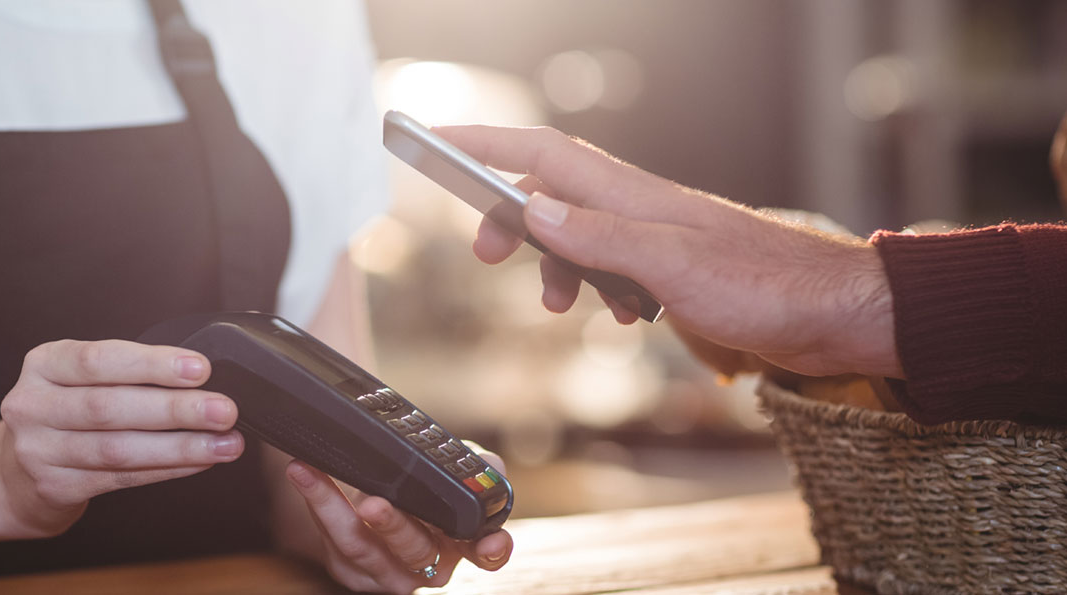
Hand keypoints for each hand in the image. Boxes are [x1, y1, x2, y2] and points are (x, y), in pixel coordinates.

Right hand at [0, 340, 242, 535]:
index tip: (200, 368)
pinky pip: (120, 478)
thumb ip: (127, 373)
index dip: (152, 364)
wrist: (14, 473)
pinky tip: (199, 461)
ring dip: (181, 446)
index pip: (99, 360)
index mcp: (44, 364)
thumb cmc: (66, 413)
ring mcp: (38, 450)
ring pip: (118, 449)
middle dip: (175, 409)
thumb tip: (203, 379)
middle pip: (110, 407)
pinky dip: (167, 469)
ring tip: (225, 444)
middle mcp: (32, 405)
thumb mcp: (80, 379)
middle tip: (224, 410)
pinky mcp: (53, 487)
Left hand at [285, 447, 513, 593]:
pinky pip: (331, 540)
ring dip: (331, 506)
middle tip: (372, 501)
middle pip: (414, 549)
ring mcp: (389, 573)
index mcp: (464, 543)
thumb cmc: (428, 485)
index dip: (491, 549)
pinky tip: (303, 473)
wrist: (384, 492)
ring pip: (361, 546)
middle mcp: (431, 566)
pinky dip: (314, 502)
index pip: (487, 553)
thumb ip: (478, 467)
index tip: (489, 542)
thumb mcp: (457, 470)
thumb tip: (481, 468)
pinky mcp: (352, 570)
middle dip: (391, 524)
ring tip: (309, 472)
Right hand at [435, 125, 901, 377]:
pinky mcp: (671, 271)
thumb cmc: (764, 284)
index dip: (484, 143)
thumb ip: (599, 237)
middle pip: (548, 192)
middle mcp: (636, 208)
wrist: (831, 316)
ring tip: (549, 303)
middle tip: (486, 254)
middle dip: (508, 218)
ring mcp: (654, 238)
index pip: (541, 153)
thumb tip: (532, 208)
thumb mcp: (670, 265)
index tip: (436, 140)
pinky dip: (594, 289)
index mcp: (630, 195)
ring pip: (576, 235)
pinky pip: (610, 269)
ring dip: (552, 264)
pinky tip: (613, 315)